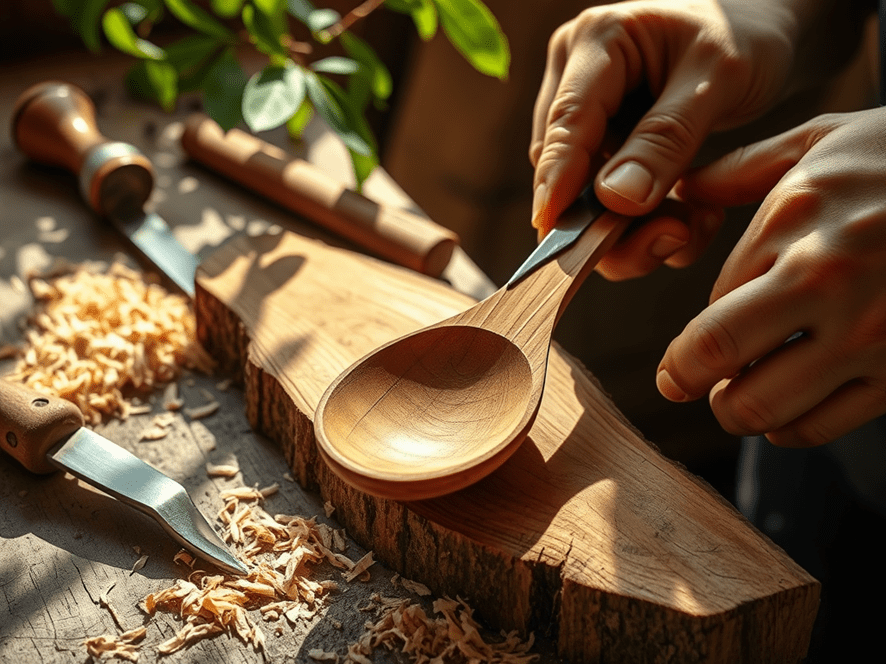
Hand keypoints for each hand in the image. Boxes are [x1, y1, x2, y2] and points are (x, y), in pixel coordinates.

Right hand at [530, 0, 813, 278]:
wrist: (760, 30)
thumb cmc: (744, 33)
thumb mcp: (720, 79)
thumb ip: (667, 139)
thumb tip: (615, 199)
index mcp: (597, 40)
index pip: (567, 122)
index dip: (558, 183)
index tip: (556, 235)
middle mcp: (575, 75)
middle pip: (564, 167)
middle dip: (608, 218)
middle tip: (672, 238)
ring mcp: (585, 112)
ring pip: (580, 190)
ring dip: (630, 227)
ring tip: (690, 225)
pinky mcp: (601, 140)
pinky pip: (603, 196)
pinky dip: (642, 220)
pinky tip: (686, 216)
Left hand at [658, 108, 885, 445]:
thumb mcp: (824, 143)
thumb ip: (743, 171)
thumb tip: (682, 191)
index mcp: (794, 219)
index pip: (707, 286)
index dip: (688, 330)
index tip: (681, 350)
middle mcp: (826, 277)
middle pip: (718, 354)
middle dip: (685, 378)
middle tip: (682, 382)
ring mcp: (870, 331)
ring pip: (762, 405)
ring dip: (734, 409)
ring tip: (735, 395)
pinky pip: (820, 424)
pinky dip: (787, 428)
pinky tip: (786, 409)